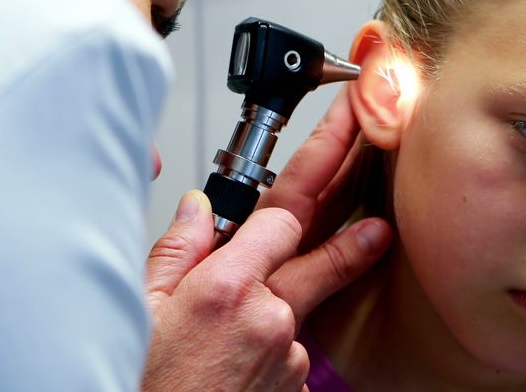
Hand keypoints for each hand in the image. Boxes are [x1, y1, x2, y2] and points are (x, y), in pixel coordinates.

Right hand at [143, 90, 391, 390]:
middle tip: (386, 218)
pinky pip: (291, 355)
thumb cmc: (143, 381)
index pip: (283, 216)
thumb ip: (175, 251)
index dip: (303, 186)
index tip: (330, 158)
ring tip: (230, 334)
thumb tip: (193, 209)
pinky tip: (233, 363)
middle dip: (358, 233)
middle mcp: (268, 319)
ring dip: (279, 309)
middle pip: (326, 258)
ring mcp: (287, 358)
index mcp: (226, 287)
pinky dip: (271, 350)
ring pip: (297, 313)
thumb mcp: (139, 307)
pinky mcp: (294, 389)